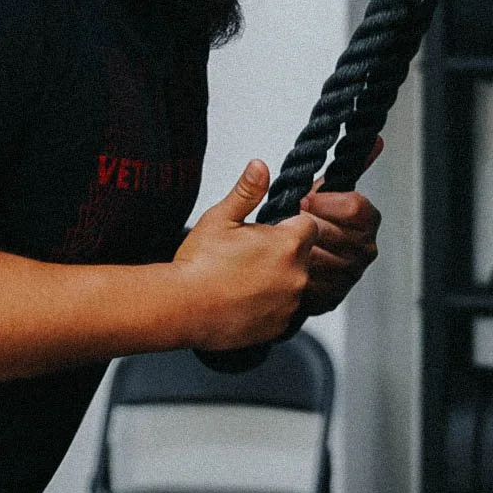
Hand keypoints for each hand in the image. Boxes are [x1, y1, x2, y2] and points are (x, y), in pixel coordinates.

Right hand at [174, 160, 318, 351]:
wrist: (182, 308)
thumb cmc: (198, 265)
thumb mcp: (220, 218)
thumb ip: (247, 191)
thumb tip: (260, 167)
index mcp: (287, 244)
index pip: (309, 224)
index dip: (289, 224)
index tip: (269, 230)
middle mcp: (297, 274)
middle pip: (304, 254)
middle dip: (284, 252)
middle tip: (250, 254)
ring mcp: (291, 303)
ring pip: (296, 283)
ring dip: (280, 279)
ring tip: (245, 278)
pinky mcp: (282, 325)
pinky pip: (286, 309)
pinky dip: (272, 304)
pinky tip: (246, 299)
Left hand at [298, 139, 381, 314]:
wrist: (279, 257)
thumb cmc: (300, 219)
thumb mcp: (318, 189)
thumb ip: (347, 166)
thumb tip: (376, 140)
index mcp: (366, 221)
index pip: (357, 208)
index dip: (327, 203)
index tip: (304, 199)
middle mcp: (365, 249)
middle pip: (341, 236)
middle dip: (311, 226)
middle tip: (288, 221)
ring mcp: (350, 276)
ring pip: (327, 261)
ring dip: (301, 250)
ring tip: (281, 242)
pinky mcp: (331, 298)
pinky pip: (314, 287)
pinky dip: (295, 275)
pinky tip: (281, 265)